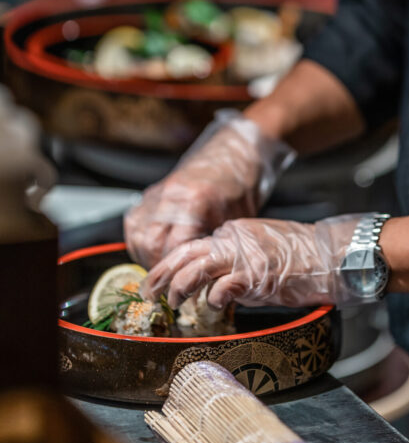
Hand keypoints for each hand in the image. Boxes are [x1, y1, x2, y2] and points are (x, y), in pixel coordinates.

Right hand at [124, 110, 293, 268]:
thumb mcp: (235, 220)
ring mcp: (159, 191)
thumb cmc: (240, 188)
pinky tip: (151, 251)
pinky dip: (138, 240)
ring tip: (160, 270)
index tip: (183, 286)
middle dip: (157, 267)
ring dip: (144, 255)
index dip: (178, 271)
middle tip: (168, 284)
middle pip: (150, 241)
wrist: (235, 155)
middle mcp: (172, 195)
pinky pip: (134, 220)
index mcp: (196, 201)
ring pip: (137, 232)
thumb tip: (200, 275)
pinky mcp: (152, 192)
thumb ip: (214, 246)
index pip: (174, 246)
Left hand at [142, 214, 363, 309]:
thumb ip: (236, 259)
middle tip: (148, 292)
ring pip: (197, 267)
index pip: (193, 245)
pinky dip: (213, 299)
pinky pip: (223, 287)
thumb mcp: (262, 249)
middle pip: (186, 253)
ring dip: (180, 286)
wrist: (331, 254)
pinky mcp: (256, 274)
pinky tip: (214, 307)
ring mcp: (244, 256)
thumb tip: (214, 282)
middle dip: (162, 274)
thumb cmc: (302, 256)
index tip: (158, 279)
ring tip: (172, 302)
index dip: (171, 263)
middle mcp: (234, 239)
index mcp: (235, 231)